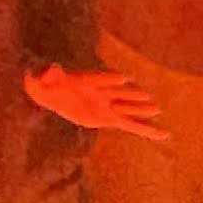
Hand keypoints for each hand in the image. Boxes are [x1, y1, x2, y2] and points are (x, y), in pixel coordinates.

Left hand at [23, 62, 168, 138]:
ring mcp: (107, 104)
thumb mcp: (40, 77)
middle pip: (117, 93)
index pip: (99, 79)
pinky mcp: (108, 117)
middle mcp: (100, 92)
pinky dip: (146, 130)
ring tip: (156, 109)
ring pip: (127, 108)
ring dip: (140, 109)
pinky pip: (130, 125)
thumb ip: (47, 74)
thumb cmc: (43, 81)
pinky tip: (163, 134)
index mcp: (84, 80)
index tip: (122, 78)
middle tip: (146, 96)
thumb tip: (52, 68)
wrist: (50, 91)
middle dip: (130, 94)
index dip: (109, 79)